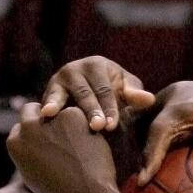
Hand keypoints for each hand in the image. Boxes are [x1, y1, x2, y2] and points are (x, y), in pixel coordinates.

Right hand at [7, 105, 133, 192]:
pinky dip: (86, 126)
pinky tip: (90, 146)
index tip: (47, 139)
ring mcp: (50, 119)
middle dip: (43, 115)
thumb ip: (29, 155)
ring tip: (80, 148)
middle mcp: (28, 128)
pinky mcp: (72, 115)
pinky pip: (80, 116)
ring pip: (60, 112)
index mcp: (15, 143)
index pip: (21, 127)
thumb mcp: (33, 176)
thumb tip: (32, 146)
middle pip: (32, 110)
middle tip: (61, 128)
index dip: (35, 132)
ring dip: (68, 123)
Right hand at [39, 56, 155, 130]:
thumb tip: (149, 99)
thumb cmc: (112, 92)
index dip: (109, 107)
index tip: (113, 125)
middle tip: (97, 127)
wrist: (89, 95)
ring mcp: (57, 80)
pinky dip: (45, 107)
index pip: (104, 89)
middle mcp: (74, 69)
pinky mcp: (46, 93)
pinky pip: (46, 100)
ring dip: (60, 106)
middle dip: (90, 109)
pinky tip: (43, 115)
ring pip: (60, 94)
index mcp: (96, 65)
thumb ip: (136, 95)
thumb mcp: (126, 91)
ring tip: (53, 114)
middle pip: (83, 92)